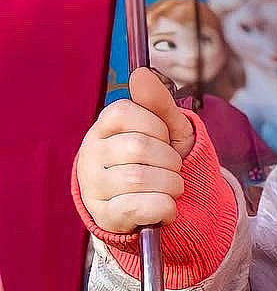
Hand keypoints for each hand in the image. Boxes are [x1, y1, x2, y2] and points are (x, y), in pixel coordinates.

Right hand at [74, 66, 194, 233]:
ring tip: (171, 187)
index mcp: (104, 128)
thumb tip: (141, 73)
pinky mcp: (105, 216)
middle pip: (137, 147)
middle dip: (170, 159)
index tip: (164, 139)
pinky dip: (166, 208)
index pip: (126, 111)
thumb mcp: (168, 130)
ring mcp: (94, 187)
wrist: (160, 206)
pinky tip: (166, 208)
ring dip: (172, 184)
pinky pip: (141, 207)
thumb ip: (159, 103)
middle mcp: (91, 155)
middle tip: (172, 168)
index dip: (157, 127)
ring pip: (140, 178)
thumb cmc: (161, 162)